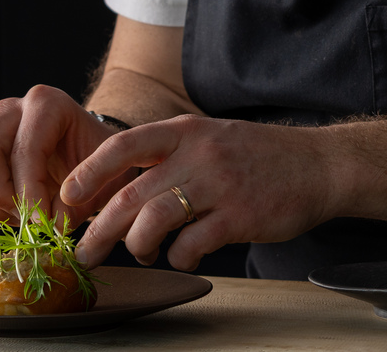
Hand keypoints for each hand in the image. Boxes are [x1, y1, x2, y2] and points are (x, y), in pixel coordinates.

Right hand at [0, 84, 129, 229]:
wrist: (92, 157)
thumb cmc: (102, 162)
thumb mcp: (106, 175)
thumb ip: (81, 198)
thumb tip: (48, 223)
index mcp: (46, 103)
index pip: (25, 149)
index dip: (31, 191)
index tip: (44, 222)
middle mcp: (10, 111)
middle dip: (1, 196)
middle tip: (27, 222)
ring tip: (23, 220)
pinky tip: (10, 217)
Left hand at [61, 114, 340, 270]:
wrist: (319, 165)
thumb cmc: (259, 156)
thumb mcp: (211, 138)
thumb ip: (171, 156)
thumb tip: (121, 191)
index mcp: (186, 130)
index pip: (123, 144)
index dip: (89, 171)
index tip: (68, 196)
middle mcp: (199, 153)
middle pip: (131, 192)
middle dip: (100, 227)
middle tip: (86, 251)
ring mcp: (220, 184)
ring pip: (154, 219)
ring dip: (136, 244)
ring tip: (137, 253)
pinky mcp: (240, 216)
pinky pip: (192, 243)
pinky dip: (178, 257)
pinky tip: (181, 256)